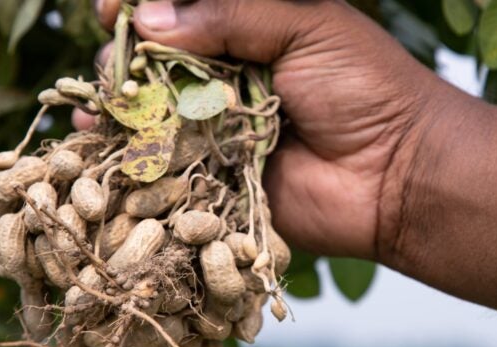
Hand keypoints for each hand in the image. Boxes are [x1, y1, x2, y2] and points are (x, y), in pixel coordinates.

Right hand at [83, 0, 471, 258]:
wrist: (398, 174)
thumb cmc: (366, 88)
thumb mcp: (305, 25)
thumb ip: (230, 15)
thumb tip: (148, 17)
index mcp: (253, 33)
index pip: (184, 13)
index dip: (143, 8)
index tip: (110, 8)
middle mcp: (230, 80)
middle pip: (157, 62)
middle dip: (125, 57)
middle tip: (113, 59)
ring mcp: (221, 130)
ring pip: (154, 111)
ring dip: (119, 101)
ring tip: (98, 96)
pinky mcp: (219, 179)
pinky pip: (165, 164)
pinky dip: (129, 151)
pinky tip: (97, 136)